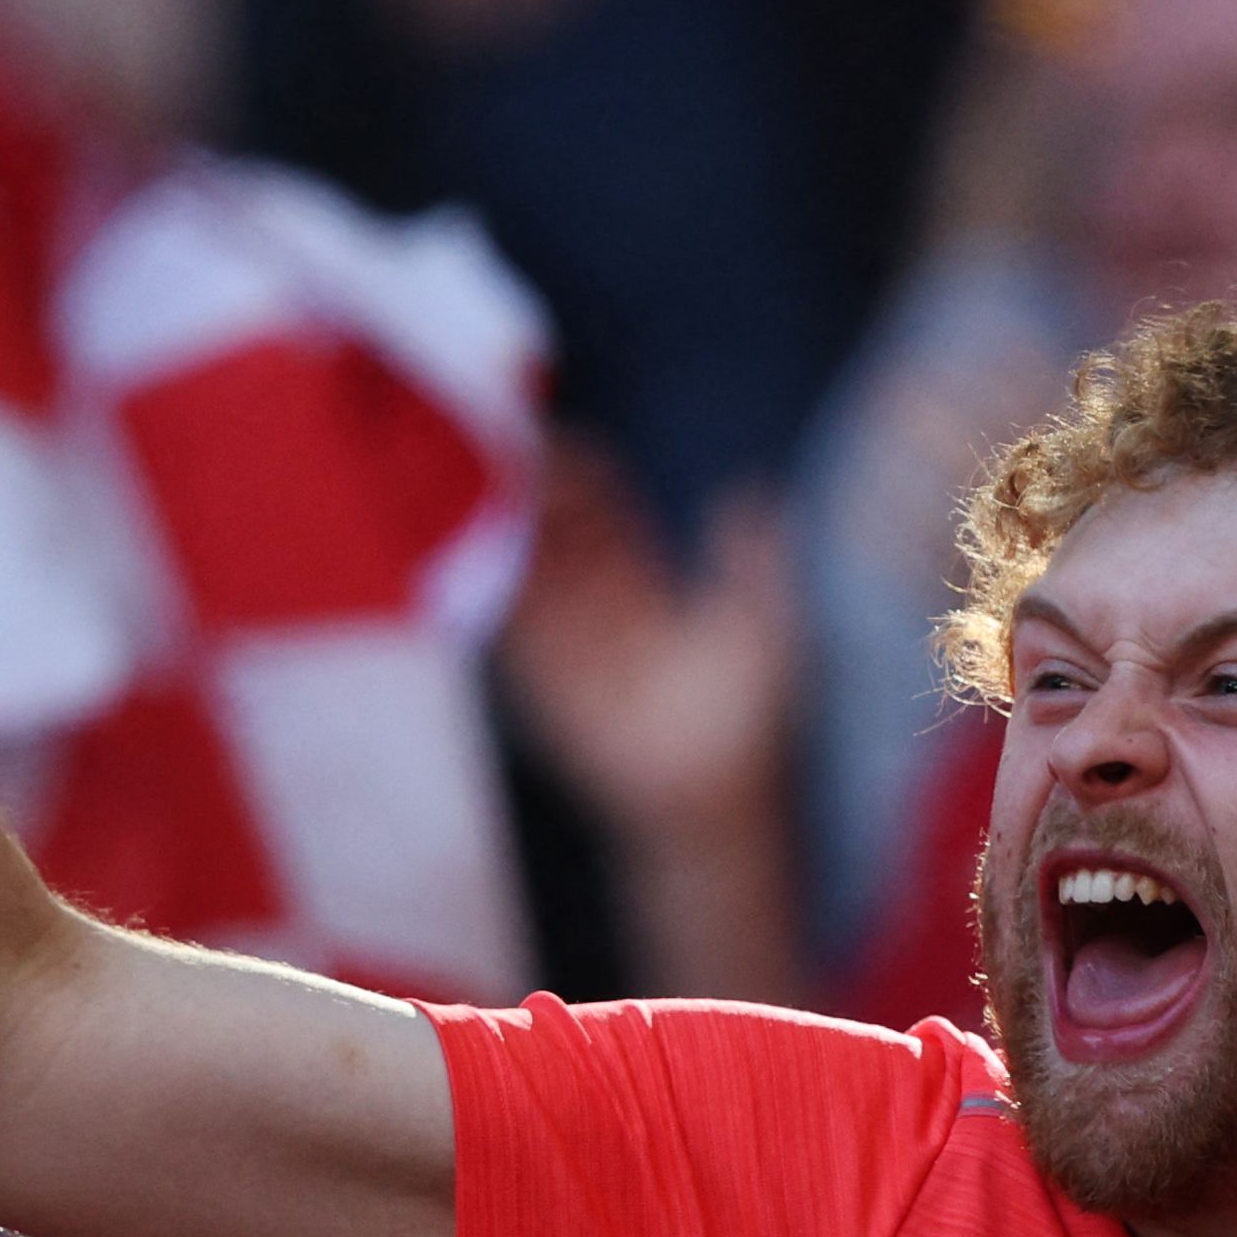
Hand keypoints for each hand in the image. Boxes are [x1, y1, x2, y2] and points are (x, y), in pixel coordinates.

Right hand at [498, 464, 800, 839]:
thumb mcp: (763, 621)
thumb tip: (751, 490)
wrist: (717, 792)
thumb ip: (752, 558)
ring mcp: (568, 646)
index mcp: (646, 591)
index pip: (603, 519)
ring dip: (504, 531)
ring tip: (482, 481)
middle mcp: (600, 612)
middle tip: (508, 449)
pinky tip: (473, 546)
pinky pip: (512, 629)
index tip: (564, 445)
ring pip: (529, 575)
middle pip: (555, 538)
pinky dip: (491, 589)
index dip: (583, 480)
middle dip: (532, 495)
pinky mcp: (546, 683)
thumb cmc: (750, 716)